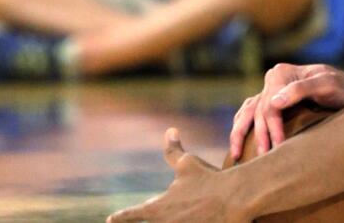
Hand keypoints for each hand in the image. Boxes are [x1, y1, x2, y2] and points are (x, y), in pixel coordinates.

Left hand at [107, 128, 243, 222]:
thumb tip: (170, 130)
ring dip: (173, 219)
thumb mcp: (188, 163)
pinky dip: (187, 222)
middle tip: (160, 212)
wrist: (233, 198)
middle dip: (153, 217)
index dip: (121, 217)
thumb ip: (173, 151)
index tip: (110, 219)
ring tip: (181, 214)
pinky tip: (192, 220)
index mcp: (157, 208)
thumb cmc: (208, 178)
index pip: (131, 215)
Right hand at [228, 63, 343, 160]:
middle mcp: (273, 79)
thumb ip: (302, 89)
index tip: (278, 147)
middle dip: (259, 136)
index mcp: (282, 73)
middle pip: (258, 111)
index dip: (271, 127)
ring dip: (240, 133)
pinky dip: (242, 125)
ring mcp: (271, 90)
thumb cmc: (342, 87)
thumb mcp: (327, 85)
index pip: (269, 105)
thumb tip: (273, 102)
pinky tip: (240, 141)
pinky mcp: (273, 99)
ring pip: (248, 112)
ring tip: (237, 156)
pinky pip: (249, 112)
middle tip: (263, 159)